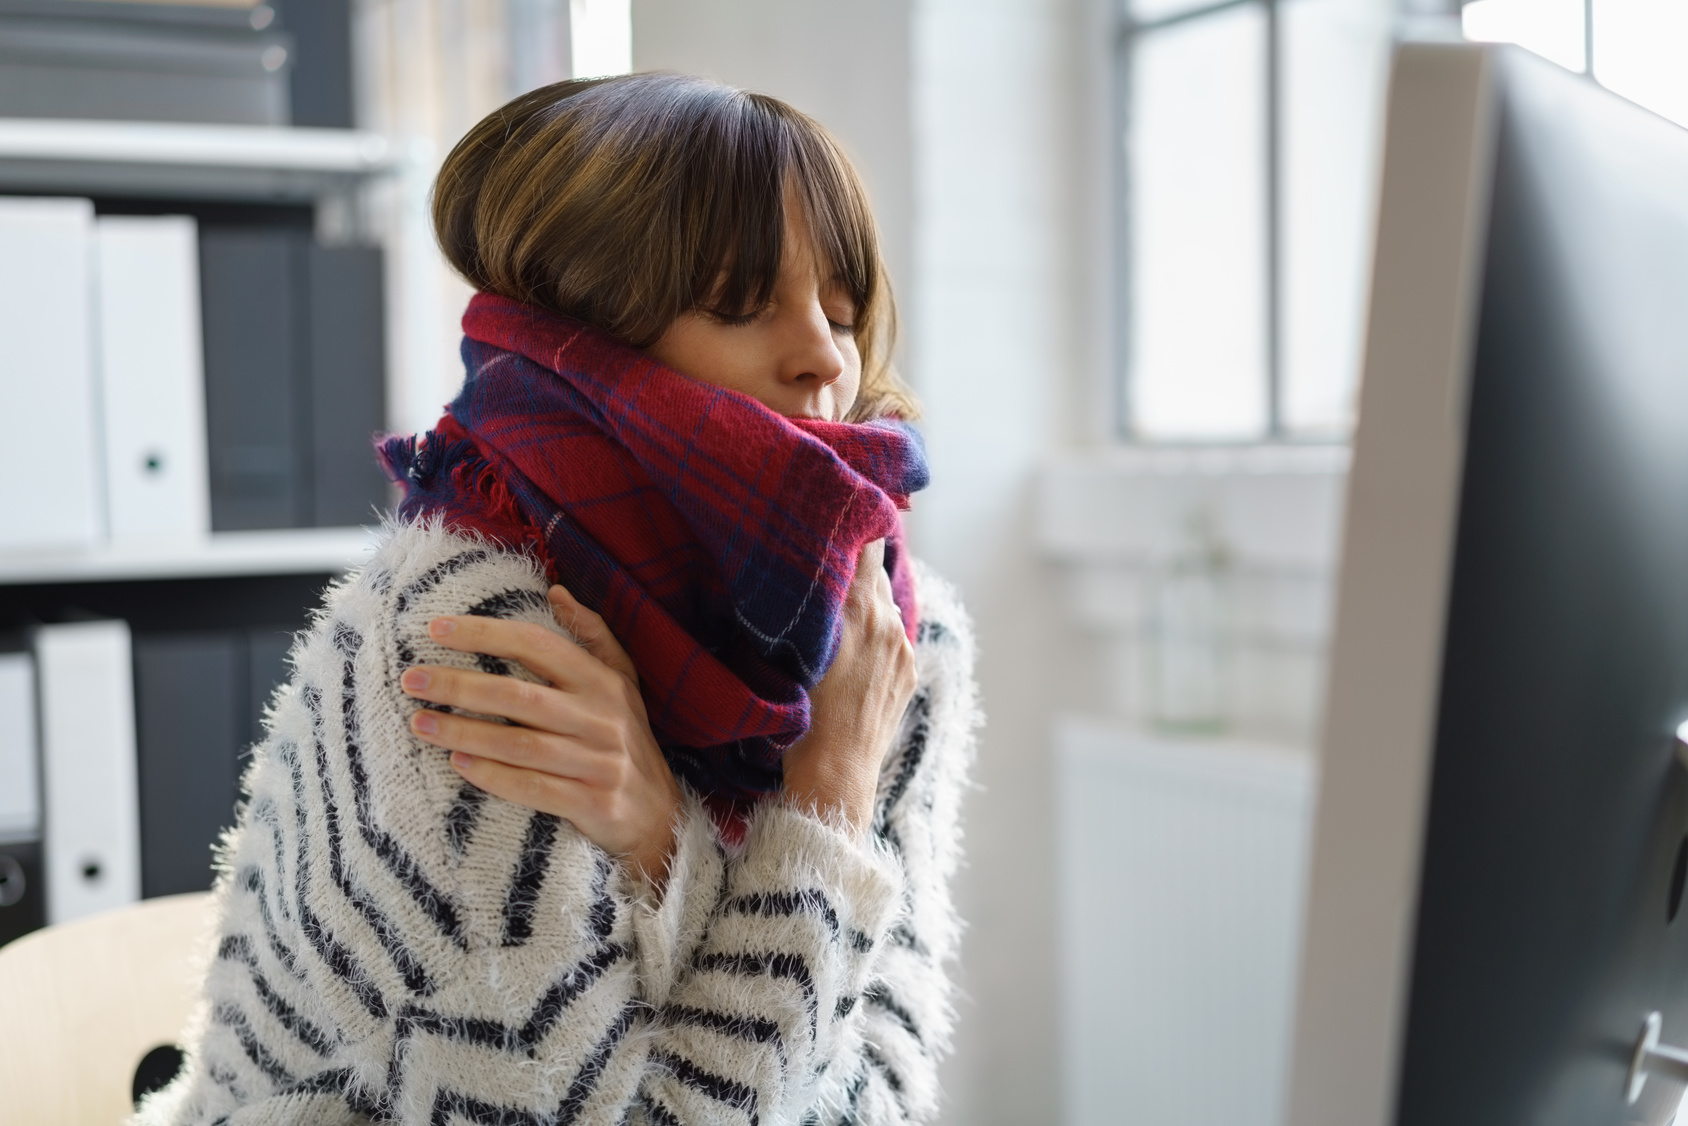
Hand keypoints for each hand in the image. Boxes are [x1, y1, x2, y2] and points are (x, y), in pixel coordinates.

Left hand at [399, 585, 683, 884]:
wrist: (659, 814)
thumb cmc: (626, 738)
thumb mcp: (622, 682)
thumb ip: (593, 635)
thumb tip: (557, 592)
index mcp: (604, 681)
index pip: (538, 645)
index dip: (486, 634)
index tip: (436, 629)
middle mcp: (603, 718)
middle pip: (520, 696)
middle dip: (461, 686)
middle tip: (412, 680)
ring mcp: (600, 762)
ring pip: (520, 744)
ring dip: (465, 733)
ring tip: (419, 723)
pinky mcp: (593, 803)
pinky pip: (533, 788)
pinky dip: (493, 776)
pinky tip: (458, 765)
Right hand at [782, 539, 917, 836]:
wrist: (834, 775)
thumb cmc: (799, 717)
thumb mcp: (792, 651)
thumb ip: (808, 606)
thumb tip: (803, 571)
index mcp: (858, 609)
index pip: (867, 542)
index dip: (855, 522)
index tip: (839, 513)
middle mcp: (888, 622)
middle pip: (876, 569)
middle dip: (853, 562)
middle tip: (826, 557)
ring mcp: (902, 648)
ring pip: (885, 603)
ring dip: (865, 599)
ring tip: (837, 608)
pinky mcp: (908, 671)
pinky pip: (892, 633)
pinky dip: (875, 630)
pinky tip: (852, 646)